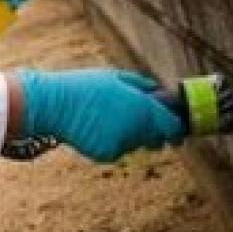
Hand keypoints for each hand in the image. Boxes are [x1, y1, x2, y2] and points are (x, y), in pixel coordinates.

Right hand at [17, 69, 184, 162]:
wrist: (55, 105)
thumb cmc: (85, 87)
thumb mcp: (116, 77)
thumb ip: (142, 86)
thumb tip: (158, 93)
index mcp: (143, 109)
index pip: (173, 127)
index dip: (177, 129)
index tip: (176, 130)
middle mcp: (137, 130)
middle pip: (156, 140)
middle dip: (152, 133)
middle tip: (137, 123)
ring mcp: (122, 144)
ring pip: (134, 144)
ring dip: (128, 136)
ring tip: (105, 119)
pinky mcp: (107, 154)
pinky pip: (116, 150)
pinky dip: (110, 142)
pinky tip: (95, 128)